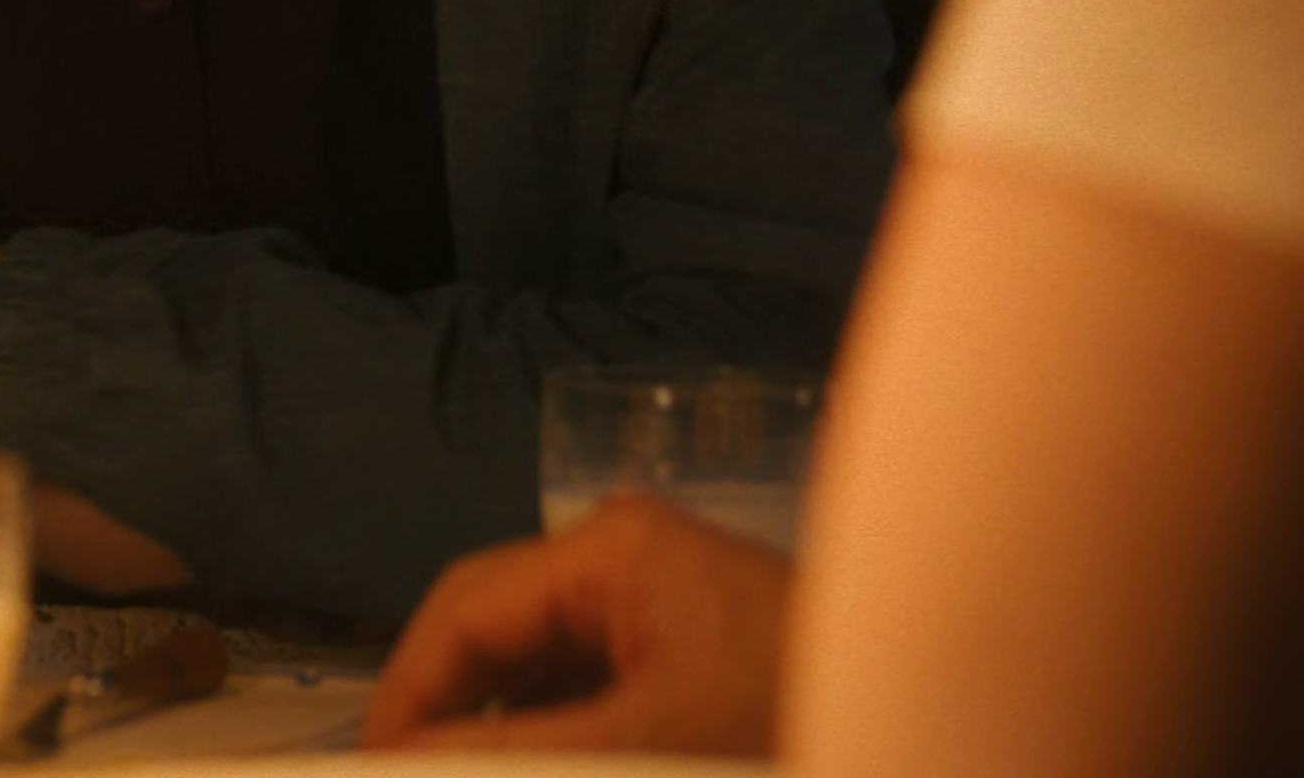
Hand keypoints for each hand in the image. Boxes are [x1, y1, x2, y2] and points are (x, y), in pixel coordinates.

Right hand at [362, 492, 791, 756]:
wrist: (928, 719)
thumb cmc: (803, 706)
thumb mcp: (642, 740)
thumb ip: (514, 753)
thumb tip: (411, 759)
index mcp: (613, 548)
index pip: (466, 607)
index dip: (407, 690)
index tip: (374, 764)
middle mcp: (627, 559)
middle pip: (492, 631)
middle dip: (445, 708)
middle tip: (405, 772)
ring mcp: (655, 605)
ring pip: (532, 670)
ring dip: (493, 727)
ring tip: (460, 771)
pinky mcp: (681, 653)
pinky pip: (580, 690)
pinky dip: (544, 734)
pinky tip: (523, 770)